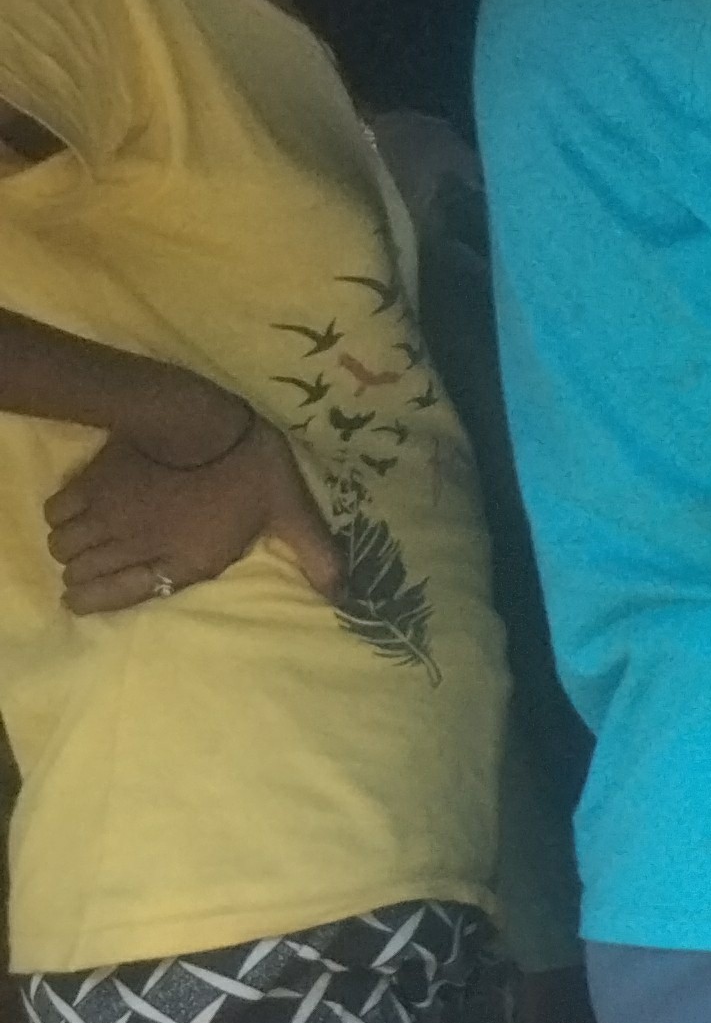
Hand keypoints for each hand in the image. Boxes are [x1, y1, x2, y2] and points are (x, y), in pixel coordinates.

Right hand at [47, 405, 341, 614]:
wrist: (200, 419)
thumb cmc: (250, 467)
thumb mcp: (292, 512)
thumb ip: (314, 553)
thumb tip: (342, 594)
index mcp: (183, 560)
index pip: (124, 595)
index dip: (96, 602)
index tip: (83, 602)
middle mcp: (137, 545)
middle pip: (85, 575)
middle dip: (82, 578)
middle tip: (88, 572)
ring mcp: (110, 515)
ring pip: (65, 547)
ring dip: (70, 550)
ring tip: (80, 545)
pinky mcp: (91, 484)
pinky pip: (57, 513)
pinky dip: (60, 519)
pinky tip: (72, 515)